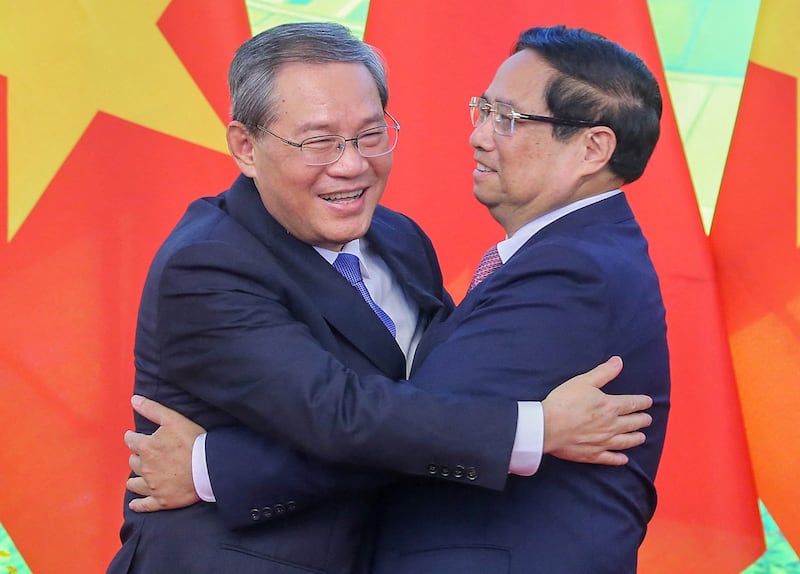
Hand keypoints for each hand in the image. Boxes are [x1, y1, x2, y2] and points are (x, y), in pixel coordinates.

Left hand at [124, 395, 205, 511]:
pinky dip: (138, 504)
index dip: (133, 438)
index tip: (136, 438)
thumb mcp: (173, 419)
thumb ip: (152, 409)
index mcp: (146, 447)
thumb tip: (133, 399)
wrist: (208, 467)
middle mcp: (145, 467)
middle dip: (137, 457)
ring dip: (135, 479)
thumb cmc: (193, 441)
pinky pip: (145, 505)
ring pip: (135, 483)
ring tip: (139, 476)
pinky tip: (135, 504)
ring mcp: (152, 486)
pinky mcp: (161, 500)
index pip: (131, 440)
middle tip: (145, 455)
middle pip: (132, 461)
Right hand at [542, 356, 652, 465]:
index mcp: (610, 406)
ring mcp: (603, 442)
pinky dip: (619, 459)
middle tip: (647, 419)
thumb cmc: (564, 402)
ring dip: (636, 439)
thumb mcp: (583, 381)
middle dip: (642, 420)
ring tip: (641, 437)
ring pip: (626, 441)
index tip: (648, 402)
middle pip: (633, 423)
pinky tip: (624, 459)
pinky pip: (610, 458)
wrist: (548, 426)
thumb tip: (618, 362)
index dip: (642, 402)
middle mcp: (611, 425)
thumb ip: (603, 372)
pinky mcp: (593, 454)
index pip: (632, 403)